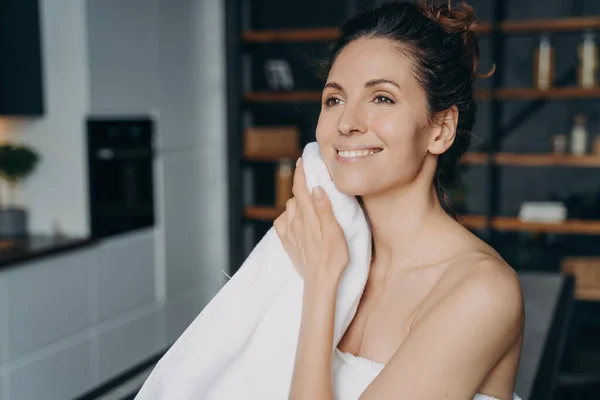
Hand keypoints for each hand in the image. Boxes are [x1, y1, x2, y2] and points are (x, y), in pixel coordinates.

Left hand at [274, 158, 349, 285]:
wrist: (320, 283)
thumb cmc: (334, 259)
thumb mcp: (336, 232)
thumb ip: (324, 209)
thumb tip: (315, 188)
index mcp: (308, 217)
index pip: (301, 189)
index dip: (301, 172)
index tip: (302, 160)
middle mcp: (295, 223)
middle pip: (295, 197)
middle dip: (302, 188)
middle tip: (314, 185)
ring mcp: (289, 233)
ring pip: (289, 209)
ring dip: (297, 204)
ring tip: (310, 206)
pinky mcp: (287, 243)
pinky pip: (282, 223)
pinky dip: (289, 217)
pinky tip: (298, 221)